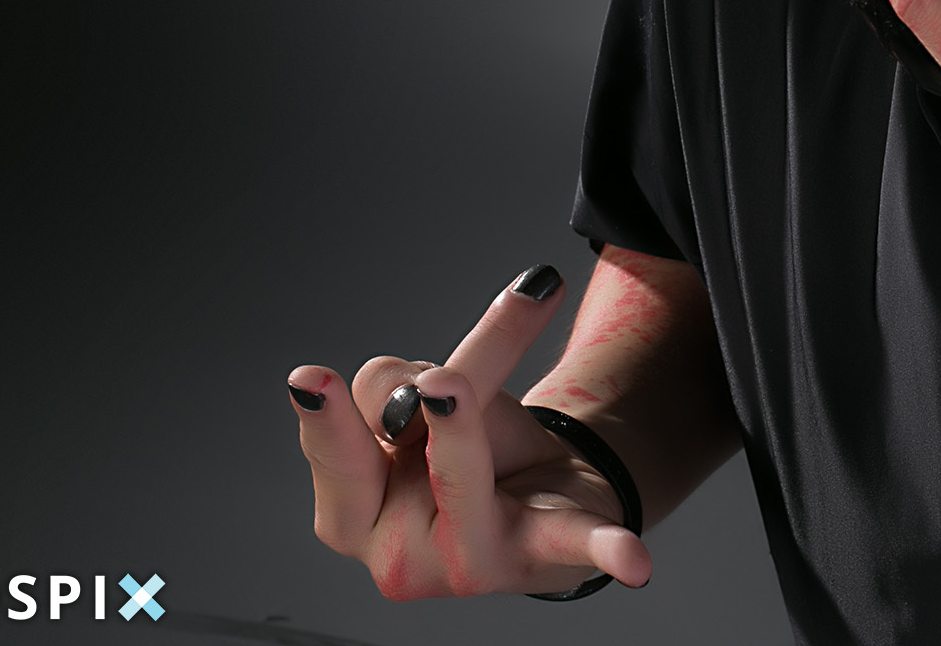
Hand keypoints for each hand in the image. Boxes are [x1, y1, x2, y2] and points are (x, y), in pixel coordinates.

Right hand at [286, 268, 652, 597]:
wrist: (540, 496)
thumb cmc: (469, 451)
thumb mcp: (439, 404)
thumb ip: (423, 384)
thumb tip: (437, 380)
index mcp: (348, 516)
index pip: (338, 442)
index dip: (333, 409)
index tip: (309, 377)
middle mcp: (394, 553)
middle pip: (391, 461)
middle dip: (402, 418)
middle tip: (431, 383)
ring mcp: (467, 562)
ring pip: (462, 473)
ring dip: (474, 425)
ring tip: (464, 390)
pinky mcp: (540, 557)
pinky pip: (573, 549)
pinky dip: (606, 550)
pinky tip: (631, 560)